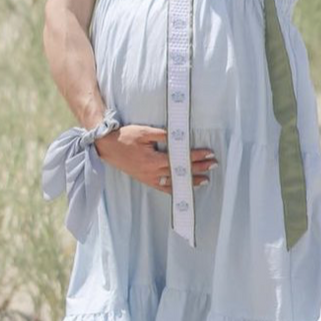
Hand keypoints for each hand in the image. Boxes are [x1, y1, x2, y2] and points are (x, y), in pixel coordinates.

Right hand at [96, 124, 216, 189]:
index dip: (195, 156)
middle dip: (199, 168)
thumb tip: (178, 136)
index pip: (180, 159)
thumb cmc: (125, 137)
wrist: (107, 147)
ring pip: (174, 182)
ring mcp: (149, 178)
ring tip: (205, 180)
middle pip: (180, 171)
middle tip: (213, 165)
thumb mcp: (144, 132)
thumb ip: (162, 135)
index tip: (208, 153)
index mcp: (153, 160)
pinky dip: (174, 188)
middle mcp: (153, 172)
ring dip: (190, 181)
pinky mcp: (145, 180)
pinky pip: (162, 187)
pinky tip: (184, 189)